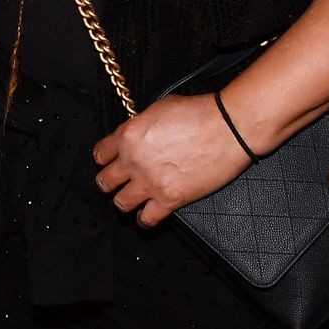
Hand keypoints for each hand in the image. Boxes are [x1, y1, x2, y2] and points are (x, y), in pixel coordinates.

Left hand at [90, 93, 251, 227]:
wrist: (228, 128)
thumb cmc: (200, 114)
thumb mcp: (158, 108)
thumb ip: (140, 126)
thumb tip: (135, 135)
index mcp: (129, 135)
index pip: (100, 154)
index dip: (104, 159)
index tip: (107, 162)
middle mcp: (134, 161)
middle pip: (105, 181)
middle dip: (108, 182)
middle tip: (115, 183)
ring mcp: (151, 182)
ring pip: (121, 203)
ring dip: (124, 201)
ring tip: (130, 199)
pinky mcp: (171, 199)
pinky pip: (147, 219)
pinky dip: (144, 220)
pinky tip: (146, 217)